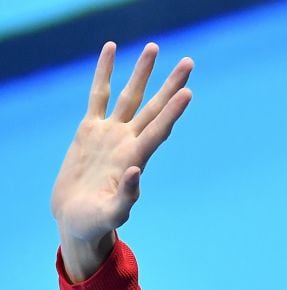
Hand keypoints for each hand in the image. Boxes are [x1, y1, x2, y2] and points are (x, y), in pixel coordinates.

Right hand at [51, 41, 193, 281]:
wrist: (76, 220)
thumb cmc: (95, 223)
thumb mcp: (111, 215)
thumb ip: (126, 197)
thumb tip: (134, 172)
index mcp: (135, 160)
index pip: (158, 130)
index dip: (172, 112)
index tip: (188, 92)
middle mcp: (127, 142)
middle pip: (153, 108)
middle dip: (170, 86)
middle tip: (189, 62)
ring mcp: (110, 134)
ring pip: (129, 96)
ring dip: (142, 73)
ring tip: (154, 47)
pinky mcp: (90, 130)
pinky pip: (99, 94)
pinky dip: (104, 72)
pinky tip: (111, 49)